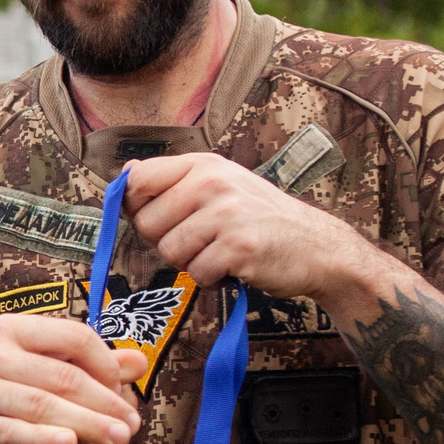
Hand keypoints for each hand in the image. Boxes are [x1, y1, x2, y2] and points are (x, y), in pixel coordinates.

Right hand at [0, 314, 145, 443]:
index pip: (72, 337)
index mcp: (8, 330)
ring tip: (118, 439)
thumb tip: (138, 361)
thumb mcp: (18, 362)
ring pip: (41, 405)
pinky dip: (42, 440)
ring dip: (86, 423)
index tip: (124, 390)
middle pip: (62, 376)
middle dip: (105, 402)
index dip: (106, 363)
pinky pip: (10, 432)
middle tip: (132, 425)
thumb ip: (75, 361)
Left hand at [123, 153, 389, 307]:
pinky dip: (213, 279)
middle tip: (202, 242)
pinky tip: (235, 267)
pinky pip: (198, 272)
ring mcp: (226, 212)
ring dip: (192, 263)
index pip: (138, 180)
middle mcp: (212, 181)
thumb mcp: (222, 184)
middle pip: (148, 224)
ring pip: (170, 252)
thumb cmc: (262, 219)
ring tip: (221, 253)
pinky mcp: (238, 246)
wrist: (318, 247)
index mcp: (203, 164)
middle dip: (168, 242)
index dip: (135, 208)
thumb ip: (175, 180)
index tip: (158, 220)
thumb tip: (126, 173)